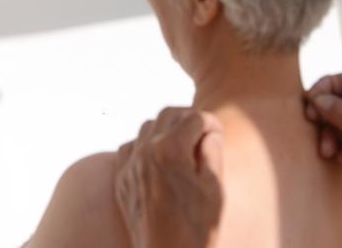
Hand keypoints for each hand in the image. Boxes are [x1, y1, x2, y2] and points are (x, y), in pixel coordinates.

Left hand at [114, 108, 224, 247]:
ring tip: (183, 146)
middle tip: (204, 134)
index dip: (212, 124)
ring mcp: (130, 166)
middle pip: (169, 114)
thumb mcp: (214, 187)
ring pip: (147, 127)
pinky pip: (129, 148)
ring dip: (166, 130)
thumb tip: (208, 132)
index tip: (219, 135)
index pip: (195, 118)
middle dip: (189, 119)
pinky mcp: (122, 180)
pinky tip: (159, 160)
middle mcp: (145, 152)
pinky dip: (144, 146)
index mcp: (171, 150)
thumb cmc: (197, 227)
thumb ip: (212, 151)